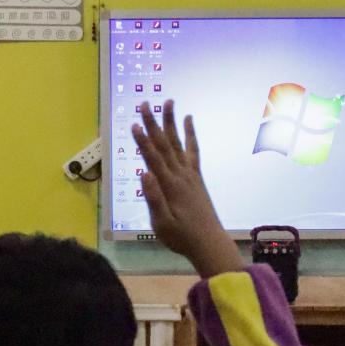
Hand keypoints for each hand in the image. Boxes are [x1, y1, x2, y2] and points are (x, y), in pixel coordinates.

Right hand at [131, 101, 242, 277]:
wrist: (209, 243)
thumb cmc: (182, 238)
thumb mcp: (162, 224)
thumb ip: (154, 199)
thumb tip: (144, 173)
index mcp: (170, 187)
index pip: (153, 159)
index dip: (143, 142)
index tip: (134, 124)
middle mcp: (181, 176)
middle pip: (165, 145)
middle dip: (153, 124)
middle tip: (144, 104)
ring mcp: (191, 175)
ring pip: (179, 143)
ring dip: (171, 122)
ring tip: (168, 102)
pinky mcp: (197, 178)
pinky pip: (193, 151)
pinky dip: (191, 135)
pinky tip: (189, 121)